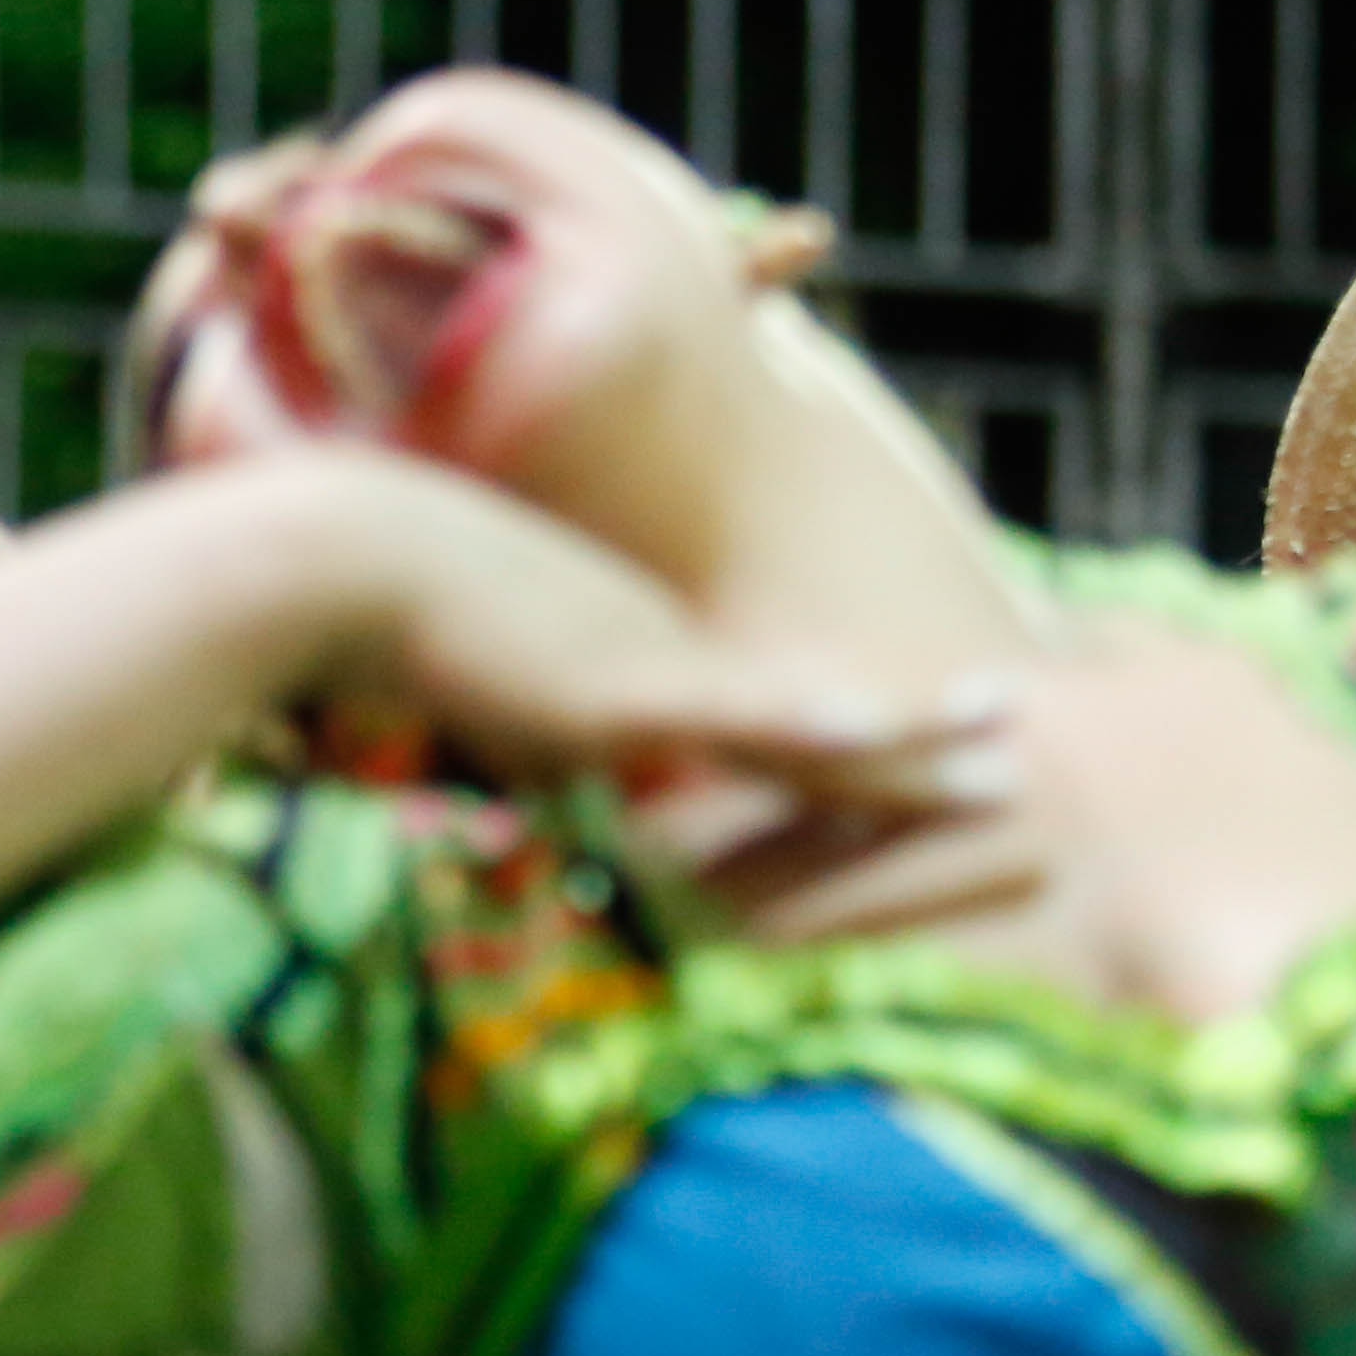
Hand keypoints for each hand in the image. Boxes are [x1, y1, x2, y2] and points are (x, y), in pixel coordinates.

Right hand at [309, 455, 1008, 820]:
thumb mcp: (475, 692)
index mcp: (643, 674)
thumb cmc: (384, 620)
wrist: (333, 558)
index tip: (941, 742)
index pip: (768, 721)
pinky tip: (867, 729)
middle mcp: (664, 672)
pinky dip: (796, 720)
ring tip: (1002, 761)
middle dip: (921, 743)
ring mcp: (639, 677)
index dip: (865, 737)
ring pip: (797, 724)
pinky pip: (716, 713)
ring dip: (903, 747)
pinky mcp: (600, 686)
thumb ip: (530, 740)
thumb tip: (545, 797)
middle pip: (813, 721)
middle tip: (1021, 745)